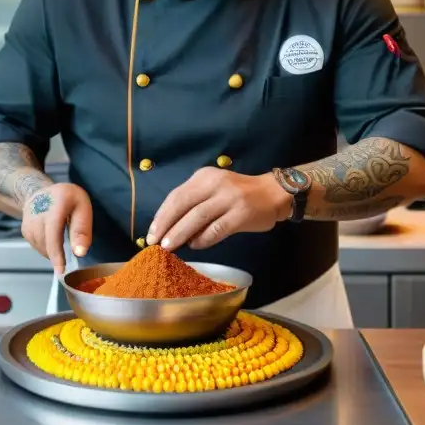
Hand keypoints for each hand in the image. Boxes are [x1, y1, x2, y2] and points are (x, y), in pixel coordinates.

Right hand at [21, 183, 92, 274]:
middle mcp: (37, 212)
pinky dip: (46, 248)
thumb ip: (82, 230)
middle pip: (46, 243)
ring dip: (52, 251)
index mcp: (56, 204)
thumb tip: (79, 253)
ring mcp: (27, 221)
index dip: (57, 254)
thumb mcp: (83, 208)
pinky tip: (52, 240)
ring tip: (62, 241)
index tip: (61, 271)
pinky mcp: (24, 230)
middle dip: (58, 255)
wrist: (44, 191)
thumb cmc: (68, 199)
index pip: (53, 233)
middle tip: (69, 257)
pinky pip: (37, 246)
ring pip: (41, 247)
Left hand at [146, 168, 290, 251]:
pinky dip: (203, 239)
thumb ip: (194, 203)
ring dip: (180, 233)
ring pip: (197, 217)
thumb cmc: (238, 195)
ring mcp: (229, 198)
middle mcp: (215, 184)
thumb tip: (169, 228)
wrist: (273, 194)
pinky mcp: (241, 214)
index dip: (161, 215)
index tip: (151, 233)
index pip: (176, 195)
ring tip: (170, 247)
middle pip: (183, 205)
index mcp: (204, 177)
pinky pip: (216, 229)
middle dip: (166, 225)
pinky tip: (195, 246)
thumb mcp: (214, 189)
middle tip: (155, 243)